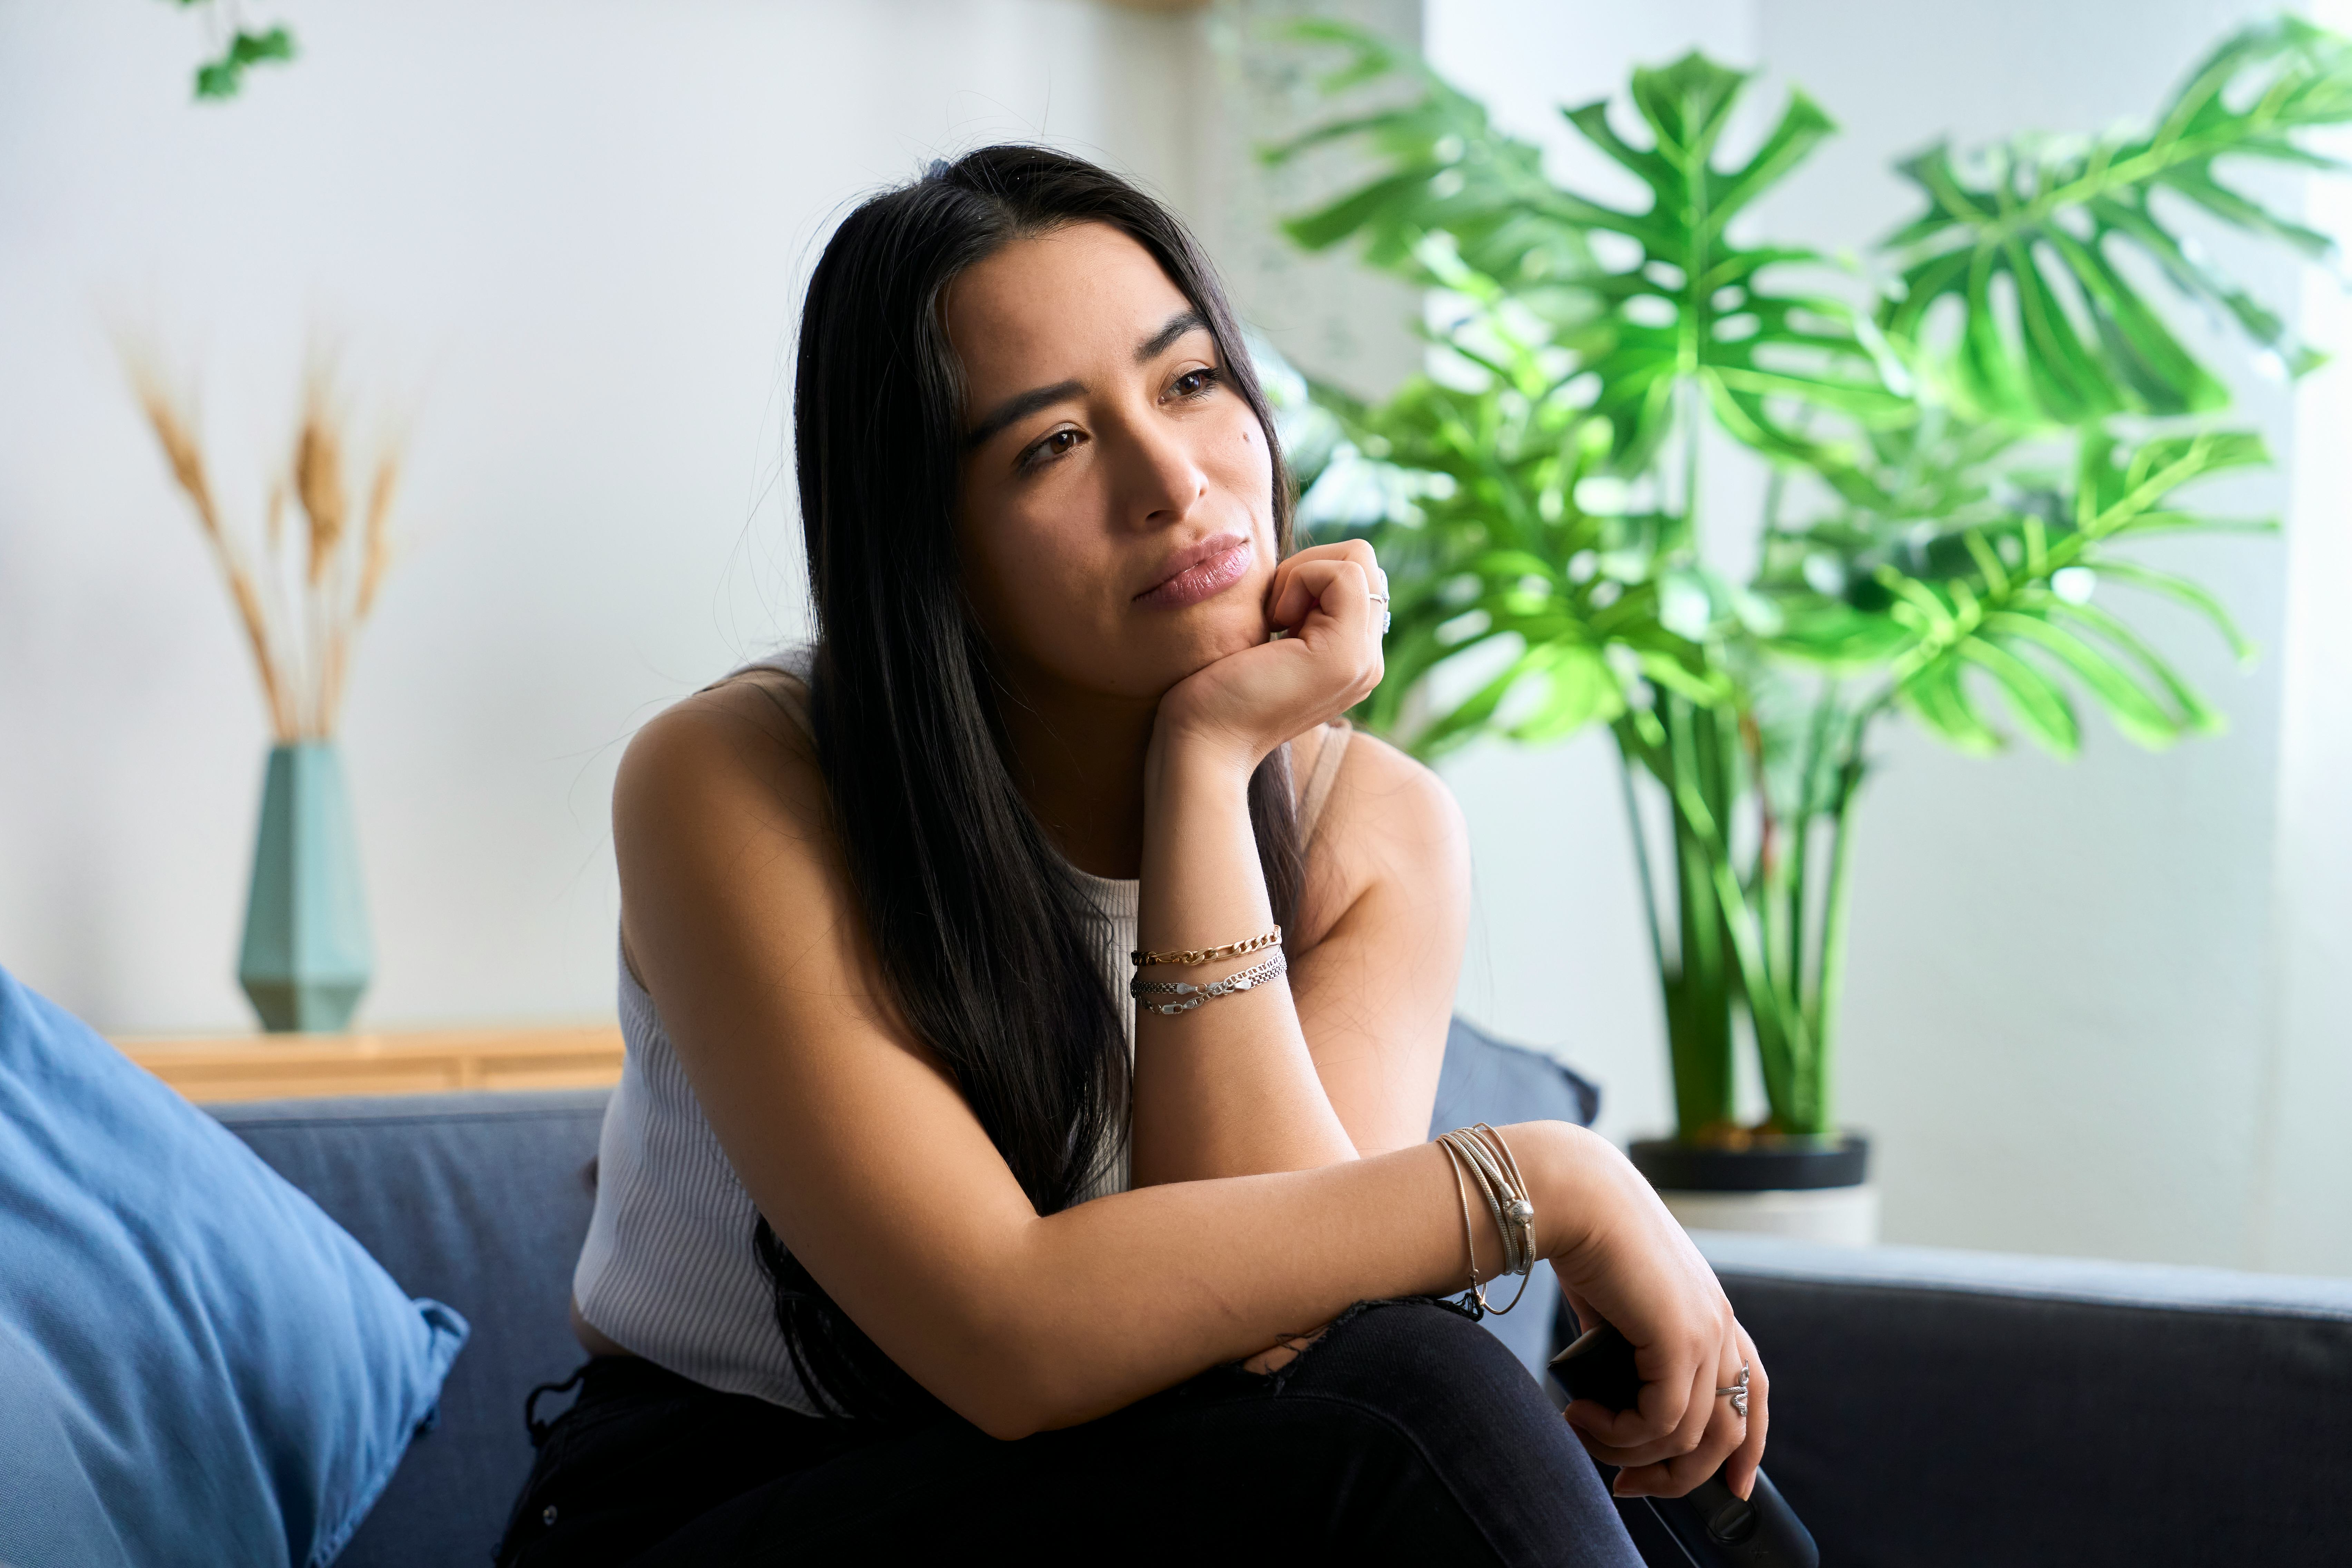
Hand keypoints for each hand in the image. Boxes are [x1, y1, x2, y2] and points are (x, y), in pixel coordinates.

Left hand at [1153, 540, 1387, 771]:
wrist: (1203, 743)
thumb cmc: (1215, 691)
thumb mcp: (1268, 640)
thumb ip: (1300, 611)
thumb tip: (1304, 568)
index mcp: (1352, 657)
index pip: (1356, 574)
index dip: (1309, 573)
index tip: (1273, 614)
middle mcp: (1368, 660)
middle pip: (1363, 561)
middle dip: (1310, 566)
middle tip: (1274, 613)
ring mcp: (1363, 660)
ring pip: (1357, 561)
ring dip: (1302, 574)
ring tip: (1274, 620)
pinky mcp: (1346, 654)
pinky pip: (1344, 574)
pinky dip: (1300, 579)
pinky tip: (1275, 623)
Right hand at [1545, 1132, 1769, 1501]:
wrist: (1575, 1195)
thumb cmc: (1587, 1238)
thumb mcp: (1621, 1305)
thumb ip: (1632, 1349)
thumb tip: (1614, 1402)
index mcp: (1713, 1311)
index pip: (1752, 1391)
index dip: (1747, 1447)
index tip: (1729, 1488)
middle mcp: (1721, 1324)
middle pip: (1728, 1433)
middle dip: (1678, 1475)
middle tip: (1627, 1484)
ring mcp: (1707, 1333)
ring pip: (1689, 1437)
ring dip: (1631, 1454)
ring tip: (1585, 1434)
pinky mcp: (1681, 1339)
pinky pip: (1662, 1422)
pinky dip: (1620, 1435)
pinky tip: (1583, 1415)